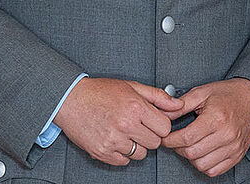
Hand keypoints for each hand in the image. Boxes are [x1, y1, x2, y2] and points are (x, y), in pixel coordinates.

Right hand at [53, 77, 184, 165]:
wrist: (70, 100)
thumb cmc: (100, 92)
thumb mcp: (132, 86)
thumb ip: (158, 97)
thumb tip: (179, 105)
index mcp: (135, 107)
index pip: (165, 127)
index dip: (160, 124)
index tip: (153, 121)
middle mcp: (125, 125)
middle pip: (155, 143)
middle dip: (150, 135)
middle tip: (139, 126)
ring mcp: (113, 140)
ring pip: (141, 154)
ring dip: (137, 146)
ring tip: (126, 132)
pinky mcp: (102, 152)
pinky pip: (124, 161)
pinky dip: (122, 154)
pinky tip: (116, 140)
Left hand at [162, 77, 249, 176]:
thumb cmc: (228, 94)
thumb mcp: (202, 92)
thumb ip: (181, 105)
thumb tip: (164, 115)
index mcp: (217, 118)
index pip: (187, 138)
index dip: (171, 140)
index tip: (166, 138)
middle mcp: (227, 134)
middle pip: (192, 153)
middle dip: (178, 148)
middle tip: (176, 140)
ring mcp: (233, 147)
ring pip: (202, 164)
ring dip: (191, 158)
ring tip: (191, 146)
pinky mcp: (237, 155)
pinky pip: (215, 170)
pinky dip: (204, 165)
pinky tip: (202, 153)